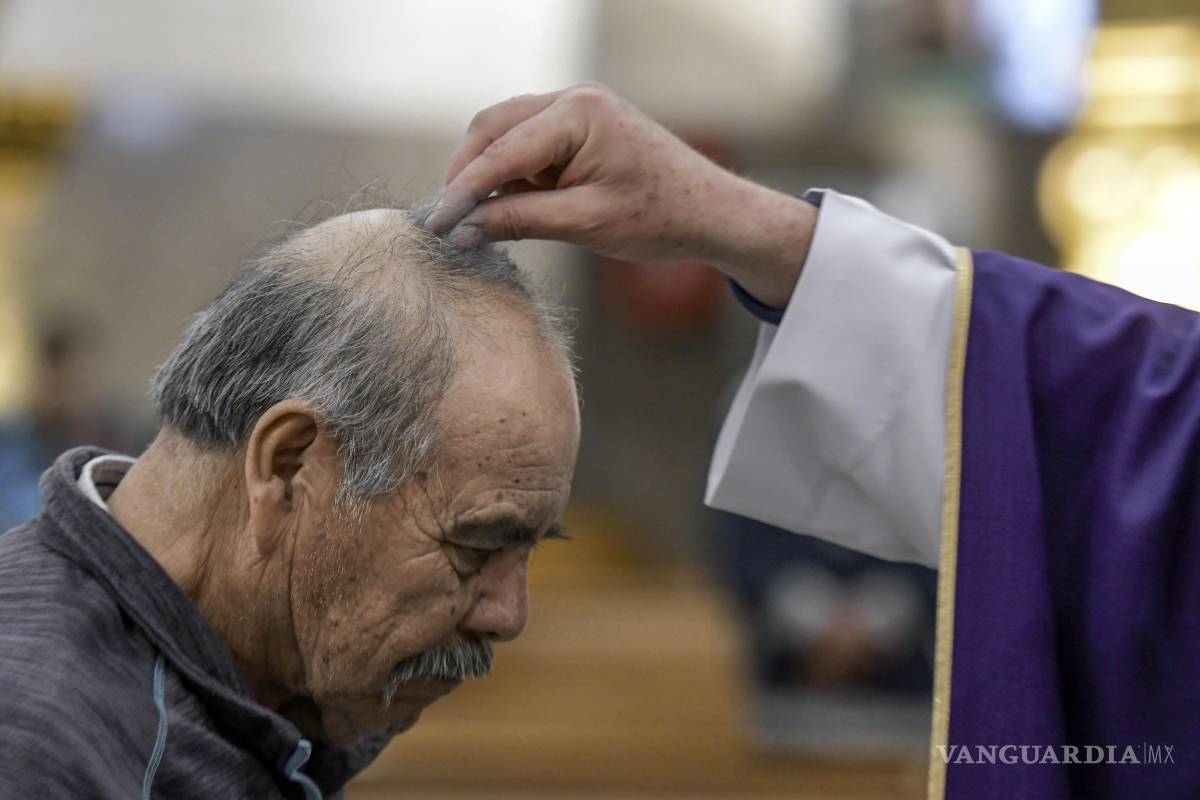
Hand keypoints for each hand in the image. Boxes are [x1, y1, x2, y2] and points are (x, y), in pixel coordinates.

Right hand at [427, 83, 816, 307]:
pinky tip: (513, 205)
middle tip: (451, 218)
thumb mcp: (583, 224)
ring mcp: (578, 108)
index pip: (501, 151)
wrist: (710, 212)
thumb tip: (464, 228)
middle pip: (494, 127)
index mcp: (578, 115)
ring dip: (490, 172)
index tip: (437, 222)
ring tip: (483, 218)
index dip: (463, 189)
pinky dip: (514, 172)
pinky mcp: (581, 126)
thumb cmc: (658, 217)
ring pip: (507, 132)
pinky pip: (530, 142)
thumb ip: (519, 220)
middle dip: (468, 172)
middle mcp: (574, 99)